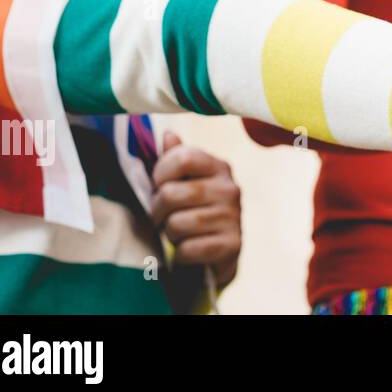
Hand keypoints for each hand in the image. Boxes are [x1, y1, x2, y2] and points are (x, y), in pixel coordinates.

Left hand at [149, 132, 242, 288]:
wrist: (218, 257)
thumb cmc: (192, 212)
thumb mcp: (184, 183)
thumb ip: (175, 159)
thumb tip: (168, 134)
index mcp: (218, 167)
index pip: (183, 158)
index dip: (161, 173)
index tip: (158, 186)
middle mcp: (230, 189)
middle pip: (171, 194)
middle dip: (157, 211)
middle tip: (163, 218)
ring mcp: (234, 217)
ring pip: (176, 224)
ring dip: (170, 234)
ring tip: (179, 234)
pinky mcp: (233, 245)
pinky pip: (189, 249)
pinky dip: (181, 255)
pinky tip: (188, 251)